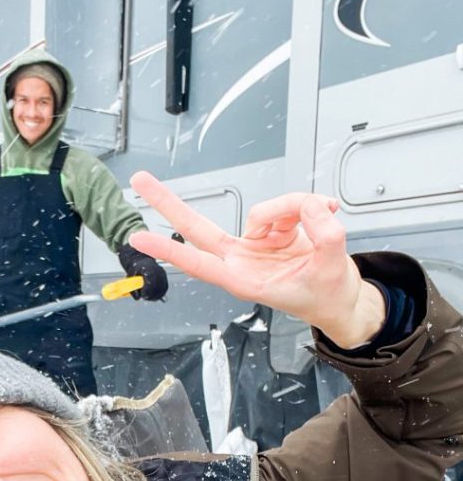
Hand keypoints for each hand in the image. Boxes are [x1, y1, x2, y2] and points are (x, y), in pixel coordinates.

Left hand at [128, 172, 385, 348]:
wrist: (343, 300)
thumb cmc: (328, 296)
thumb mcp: (332, 267)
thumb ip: (323, 233)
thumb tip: (308, 206)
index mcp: (244, 279)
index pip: (197, 261)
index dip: (168, 249)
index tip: (137, 239)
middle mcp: (242, 260)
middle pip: (197, 227)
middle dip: (168, 202)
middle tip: (139, 180)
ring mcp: (255, 243)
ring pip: (263, 209)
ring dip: (296, 207)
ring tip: (322, 218)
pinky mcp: (272, 231)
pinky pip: (286, 205)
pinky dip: (309, 206)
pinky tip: (325, 211)